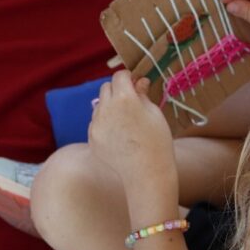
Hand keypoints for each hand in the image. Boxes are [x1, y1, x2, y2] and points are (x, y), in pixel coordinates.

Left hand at [88, 71, 176, 194]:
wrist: (147, 173)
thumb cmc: (157, 141)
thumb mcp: (154, 113)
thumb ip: (142, 94)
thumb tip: (139, 81)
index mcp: (124, 98)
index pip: (120, 76)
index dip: (128, 77)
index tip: (135, 83)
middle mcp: (105, 108)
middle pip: (106, 88)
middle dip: (117, 90)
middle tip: (131, 101)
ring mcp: (95, 124)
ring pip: (99, 105)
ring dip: (109, 107)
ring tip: (125, 122)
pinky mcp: (92, 138)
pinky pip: (96, 123)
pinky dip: (105, 123)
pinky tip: (119, 136)